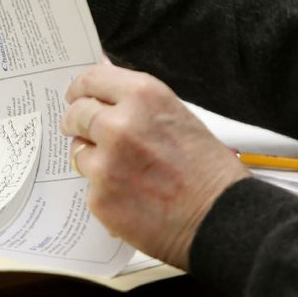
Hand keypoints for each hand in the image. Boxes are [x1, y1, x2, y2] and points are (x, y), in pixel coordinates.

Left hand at [61, 64, 249, 269]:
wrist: (221, 219)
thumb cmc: (208, 169)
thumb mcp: (177, 116)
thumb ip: (136, 101)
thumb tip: (104, 77)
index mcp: (143, 97)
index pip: (92, 80)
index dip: (81, 89)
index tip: (77, 95)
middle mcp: (119, 125)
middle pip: (77, 114)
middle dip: (77, 122)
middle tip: (84, 130)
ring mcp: (105, 163)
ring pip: (79, 151)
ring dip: (93, 157)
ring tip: (125, 171)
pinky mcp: (99, 197)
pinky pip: (89, 186)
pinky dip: (104, 190)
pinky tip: (131, 195)